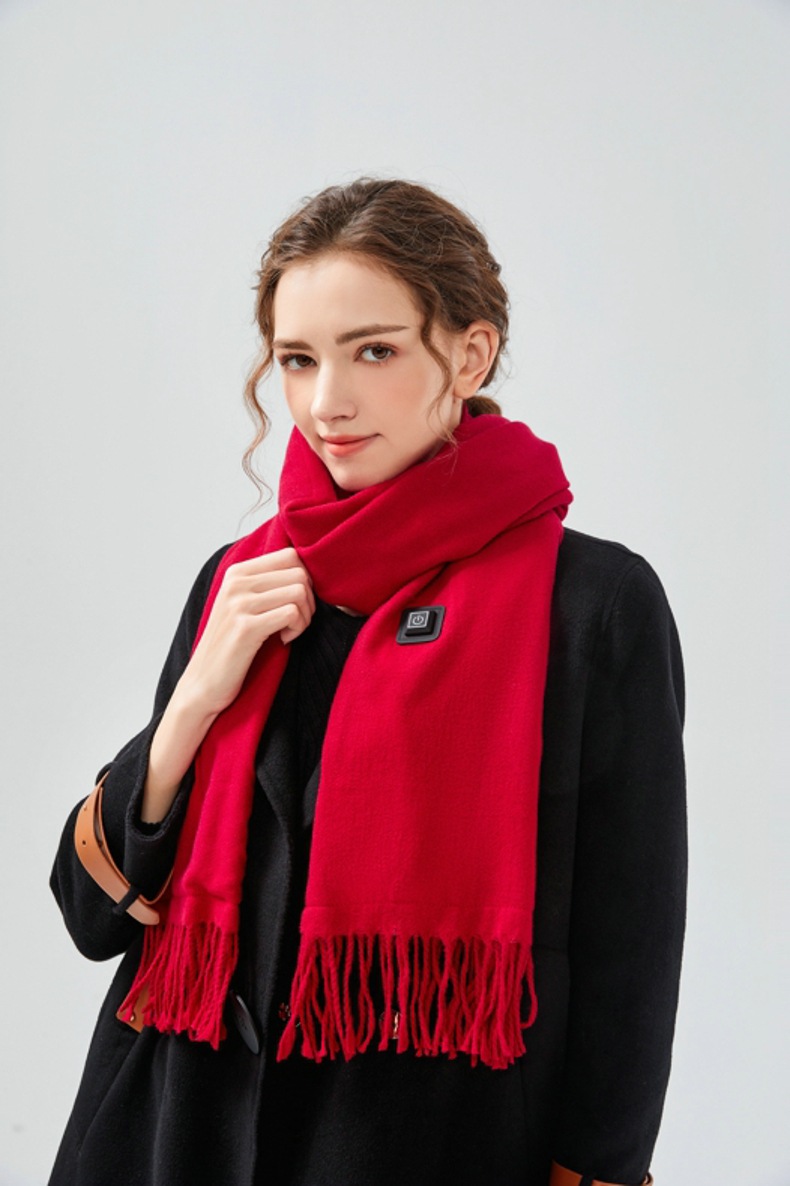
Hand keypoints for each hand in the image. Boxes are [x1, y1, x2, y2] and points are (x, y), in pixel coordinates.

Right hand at [181, 547, 315, 717]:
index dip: (306, 579)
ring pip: (299, 591)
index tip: (297, 603)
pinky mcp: (246, 627)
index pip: (290, 555)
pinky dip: (297, 629)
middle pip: (299, 573)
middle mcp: (236, 582)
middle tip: (297, 622)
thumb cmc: (231, 645)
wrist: (204, 682)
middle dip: (309, 600)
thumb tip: (307, 570)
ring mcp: (239, 603)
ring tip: (290, 631)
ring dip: (305, 616)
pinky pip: (292, 613)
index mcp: (237, 572)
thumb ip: (267, 584)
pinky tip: (284, 640)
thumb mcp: (244, 605)